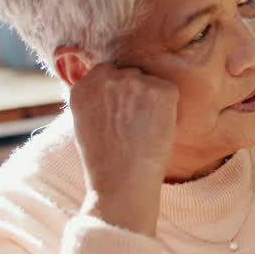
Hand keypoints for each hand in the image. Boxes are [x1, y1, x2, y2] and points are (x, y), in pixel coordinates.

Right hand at [70, 62, 177, 235]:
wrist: (122, 181)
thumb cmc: (105, 162)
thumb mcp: (85, 124)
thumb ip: (94, 100)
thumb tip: (112, 90)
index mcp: (84, 86)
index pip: (106, 72)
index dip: (119, 92)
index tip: (123, 111)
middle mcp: (106, 78)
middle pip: (131, 74)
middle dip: (136, 94)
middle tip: (136, 125)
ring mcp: (133, 81)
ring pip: (150, 82)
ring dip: (153, 100)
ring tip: (145, 130)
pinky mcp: (160, 89)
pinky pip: (170, 91)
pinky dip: (171, 109)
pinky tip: (159, 129)